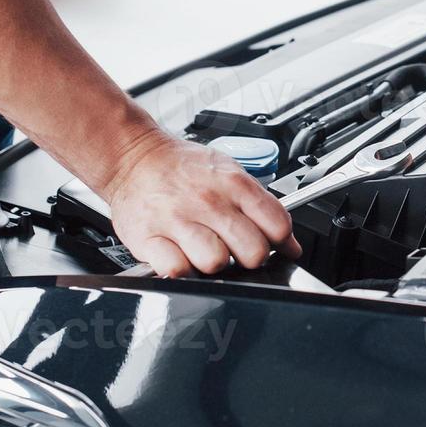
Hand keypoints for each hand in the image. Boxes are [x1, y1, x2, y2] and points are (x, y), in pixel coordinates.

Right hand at [102, 131, 299, 276]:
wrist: (134, 157)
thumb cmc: (182, 168)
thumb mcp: (230, 174)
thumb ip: (263, 207)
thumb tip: (291, 245)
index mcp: (234, 184)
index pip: (278, 226)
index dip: (279, 241)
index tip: (271, 244)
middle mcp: (208, 201)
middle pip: (253, 252)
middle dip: (249, 257)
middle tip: (235, 248)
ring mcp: (177, 219)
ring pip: (216, 263)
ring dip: (213, 264)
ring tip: (204, 250)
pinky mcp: (148, 237)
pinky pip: (177, 270)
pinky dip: (181, 270)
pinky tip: (181, 256)